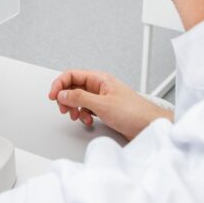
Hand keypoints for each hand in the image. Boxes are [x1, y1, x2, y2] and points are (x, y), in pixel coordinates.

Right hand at [48, 69, 171, 140]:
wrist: (151, 127)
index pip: (72, 75)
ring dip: (74, 108)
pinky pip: (87, 109)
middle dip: (66, 98)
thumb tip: (63, 94)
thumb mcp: (103, 104)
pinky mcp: (106, 110)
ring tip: (76, 116)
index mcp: (100, 79)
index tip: (53, 96)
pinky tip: (88, 120)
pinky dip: (84, 115)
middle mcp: (100, 87)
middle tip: (64, 109)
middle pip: (74, 87)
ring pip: (79, 99)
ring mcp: (103, 98)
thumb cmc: (135, 113)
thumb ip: (80, 97)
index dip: (59, 84)